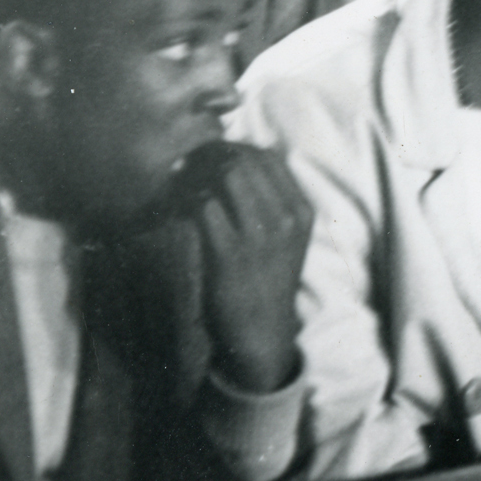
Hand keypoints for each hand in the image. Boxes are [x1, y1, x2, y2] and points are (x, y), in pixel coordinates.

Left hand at [187, 142, 311, 394]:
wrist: (261, 331)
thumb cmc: (267, 280)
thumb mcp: (287, 239)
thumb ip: (273, 202)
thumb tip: (239, 162)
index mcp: (302, 210)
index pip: (270, 157)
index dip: (236, 150)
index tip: (212, 156)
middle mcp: (286, 217)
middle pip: (246, 161)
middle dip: (212, 156)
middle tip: (188, 164)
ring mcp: (259, 235)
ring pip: (225, 177)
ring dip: (198, 173)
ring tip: (182, 182)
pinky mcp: (229, 253)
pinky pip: (203, 206)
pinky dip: (187, 199)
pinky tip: (179, 207)